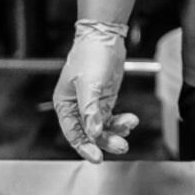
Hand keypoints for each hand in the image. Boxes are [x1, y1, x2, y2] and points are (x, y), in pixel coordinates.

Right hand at [52, 19, 139, 162]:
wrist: (104, 37)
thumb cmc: (90, 55)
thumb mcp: (89, 84)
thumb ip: (90, 110)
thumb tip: (94, 132)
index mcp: (64, 104)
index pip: (73, 133)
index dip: (84, 147)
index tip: (97, 157)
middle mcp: (77, 108)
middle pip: (90, 133)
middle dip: (106, 140)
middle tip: (121, 146)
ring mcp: (92, 105)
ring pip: (103, 128)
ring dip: (116, 131)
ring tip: (129, 126)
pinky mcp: (104, 101)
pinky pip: (112, 119)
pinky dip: (121, 122)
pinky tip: (130, 121)